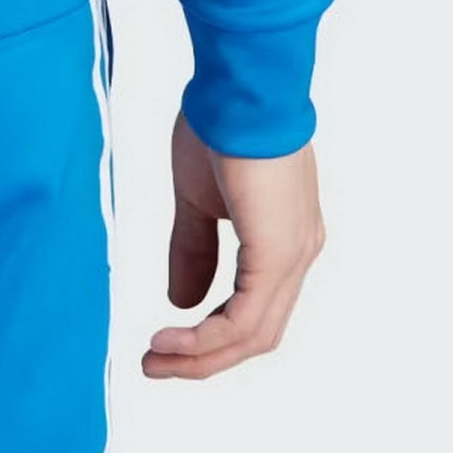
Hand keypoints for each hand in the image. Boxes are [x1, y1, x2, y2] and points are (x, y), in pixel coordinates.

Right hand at [142, 110, 324, 381]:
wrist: (240, 88)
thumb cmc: (220, 125)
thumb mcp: (198, 198)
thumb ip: (193, 249)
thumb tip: (181, 302)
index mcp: (284, 239)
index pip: (254, 308)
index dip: (209, 336)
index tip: (163, 345)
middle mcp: (298, 254)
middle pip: (256, 334)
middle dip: (203, 358)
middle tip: (155, 365)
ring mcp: (292, 257)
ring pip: (252, 335)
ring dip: (201, 357)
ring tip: (155, 360)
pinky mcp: (277, 255)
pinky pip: (243, 319)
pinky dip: (206, 339)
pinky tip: (170, 340)